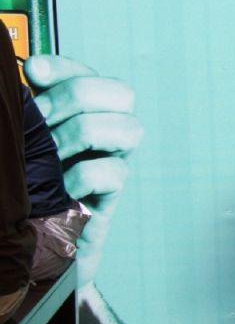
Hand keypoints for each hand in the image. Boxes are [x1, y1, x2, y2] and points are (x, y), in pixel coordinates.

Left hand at [24, 55, 142, 287]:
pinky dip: (84, 175)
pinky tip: (62, 188)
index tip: (34, 74)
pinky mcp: (108, 200)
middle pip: (120, 92)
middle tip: (45, 122)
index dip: (65, 68)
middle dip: (77, 99)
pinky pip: (114, 173)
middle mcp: (100, 137)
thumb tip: (26, 72)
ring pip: (129, 128)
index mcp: (74, 117)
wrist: (20, 255)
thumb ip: (23, 115)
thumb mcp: (17, 147)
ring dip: (86, 135)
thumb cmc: (16, 196)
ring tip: (56, 156)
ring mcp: (109, 166)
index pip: (85, 74)